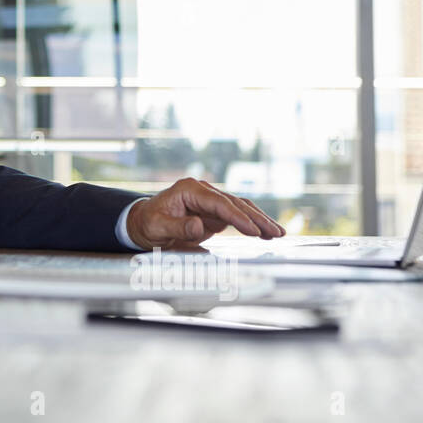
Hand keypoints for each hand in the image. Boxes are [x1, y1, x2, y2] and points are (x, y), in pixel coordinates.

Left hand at [126, 177, 284, 250]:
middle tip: (275, 233)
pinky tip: (267, 232)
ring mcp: (211, 200)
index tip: (253, 230)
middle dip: (256, 218)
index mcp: (189, 189)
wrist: (143, 222)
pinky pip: (238, 216)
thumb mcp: (157, 227)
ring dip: (260, 220)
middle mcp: (203, 191)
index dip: (237, 217)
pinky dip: (253, 224)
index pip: (219, 202)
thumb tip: (198, 225)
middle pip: (235, 203)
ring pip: (241, 208)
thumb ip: (178, 227)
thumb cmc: (148, 223)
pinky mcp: (215, 212)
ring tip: (279, 233)